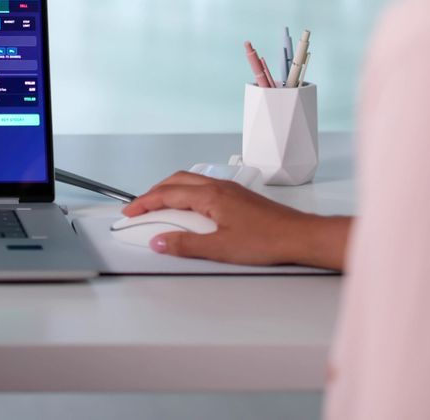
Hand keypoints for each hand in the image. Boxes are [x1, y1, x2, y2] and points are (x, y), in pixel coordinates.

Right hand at [122, 171, 346, 268]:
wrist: (299, 236)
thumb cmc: (267, 240)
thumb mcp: (220, 248)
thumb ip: (186, 245)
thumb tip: (160, 242)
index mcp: (210, 196)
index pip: (167, 194)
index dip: (145, 203)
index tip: (130, 212)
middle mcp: (218, 187)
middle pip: (175, 181)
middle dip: (153, 192)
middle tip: (139, 207)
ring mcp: (229, 189)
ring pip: (190, 180)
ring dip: (169, 189)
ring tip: (159, 205)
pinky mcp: (238, 196)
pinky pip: (203, 186)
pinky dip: (186, 192)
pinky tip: (189, 206)